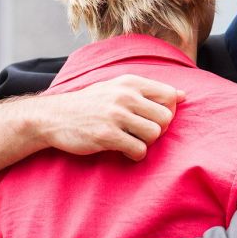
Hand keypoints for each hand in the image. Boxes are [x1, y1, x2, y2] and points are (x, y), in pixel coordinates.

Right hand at [35, 74, 184, 160]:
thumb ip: (149, 91)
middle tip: (144, 133)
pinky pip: (139, 150)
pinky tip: (126, 151)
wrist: (53, 117)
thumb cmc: (90, 104)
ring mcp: (115, 115)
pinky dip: (136, 155)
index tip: (154, 118)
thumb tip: (183, 95)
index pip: (170, 95)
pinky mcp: (107, 135)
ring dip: (147, 143)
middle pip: (166, 117)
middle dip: (159, 129)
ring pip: (154, 134)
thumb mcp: (118, 88)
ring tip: (133, 141)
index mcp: (130, 82)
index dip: (169, 111)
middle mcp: (125, 96)